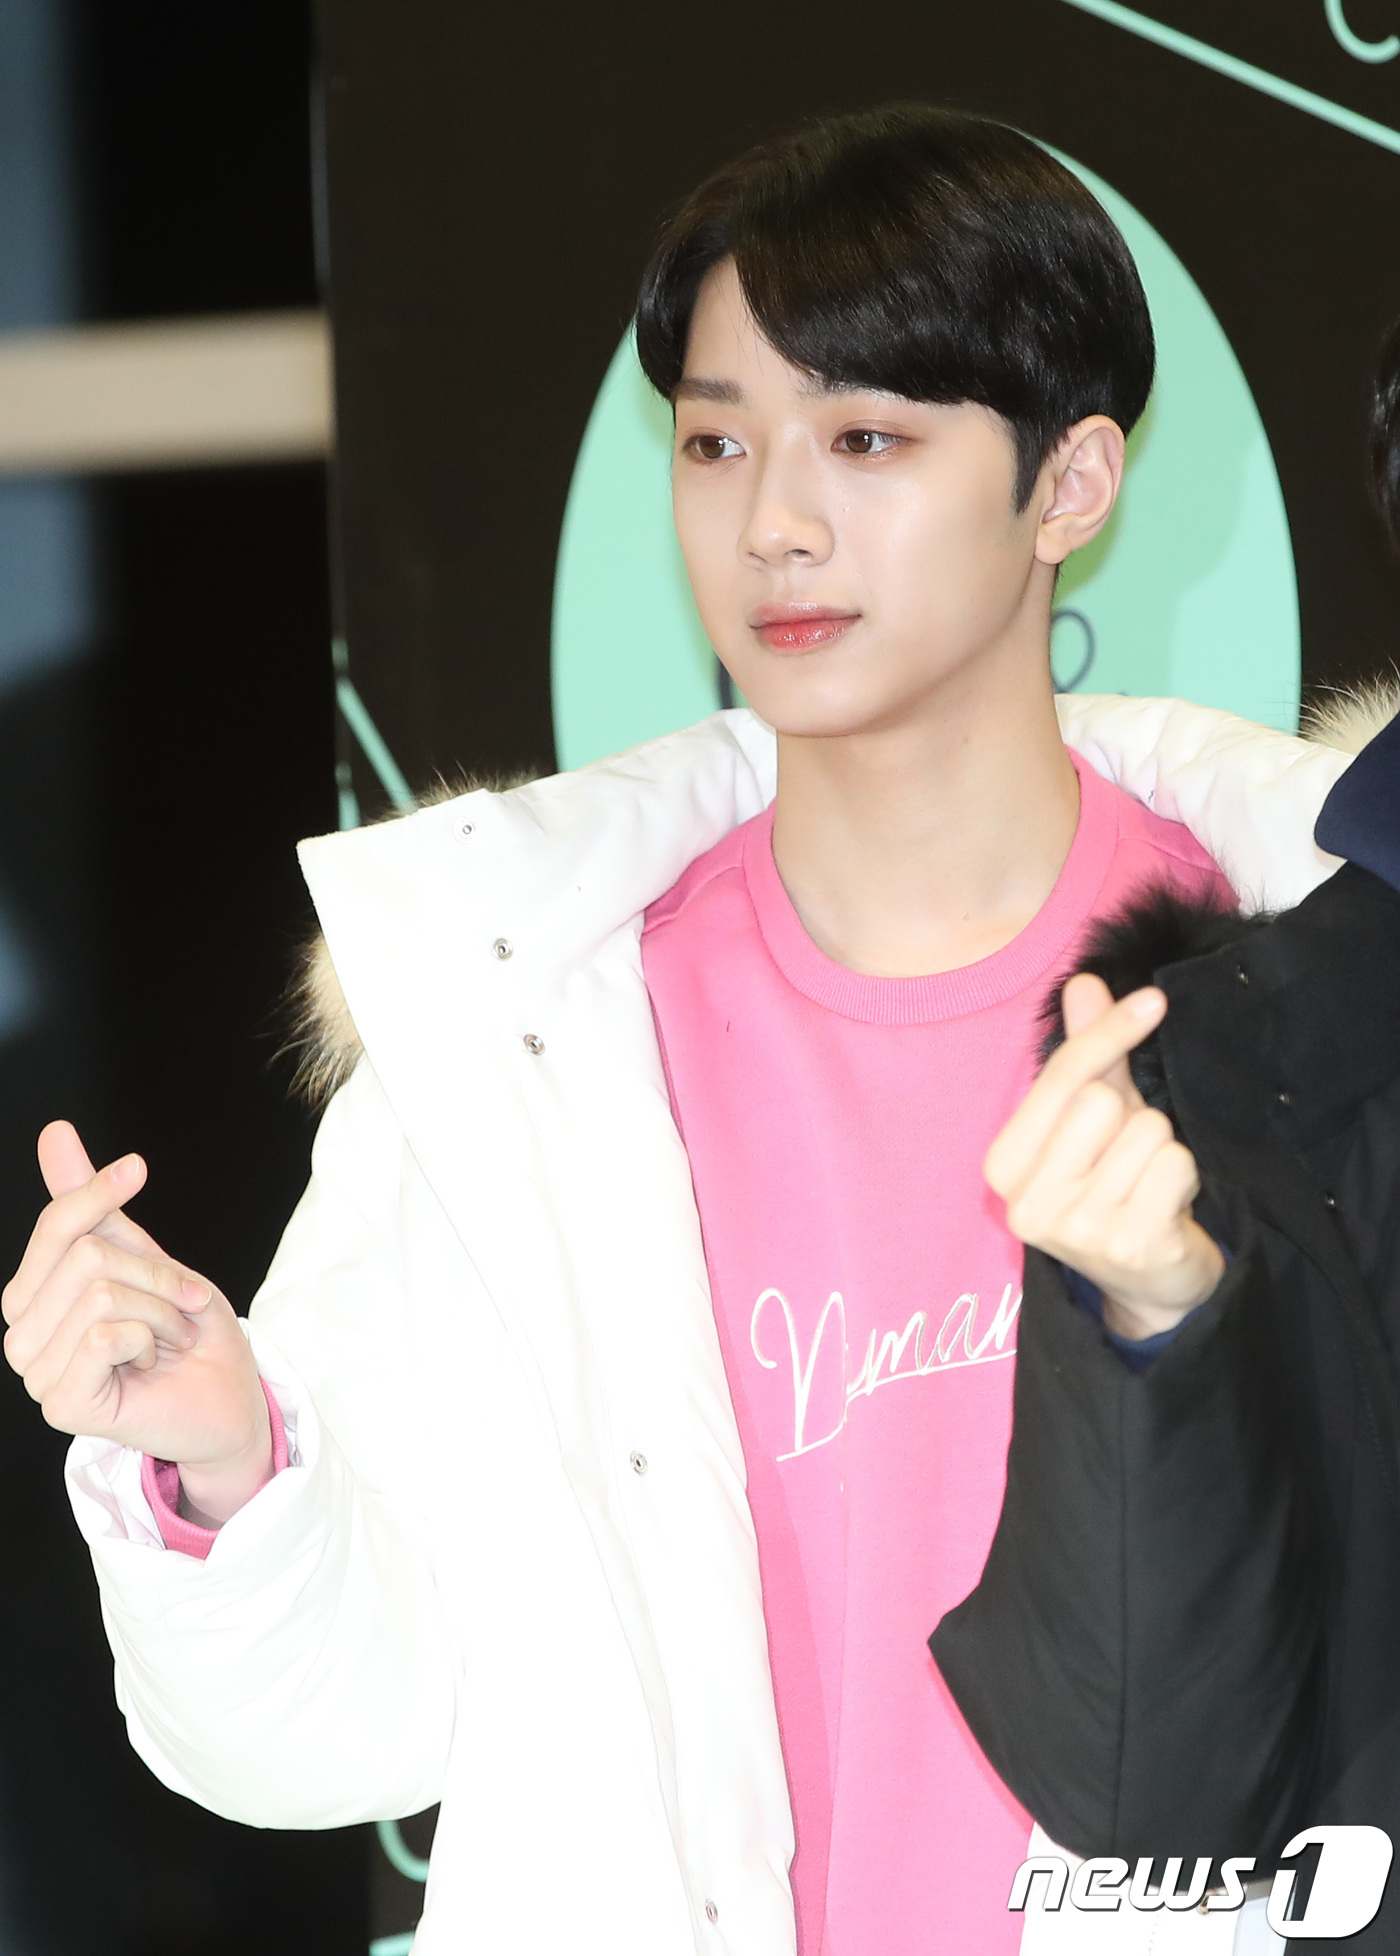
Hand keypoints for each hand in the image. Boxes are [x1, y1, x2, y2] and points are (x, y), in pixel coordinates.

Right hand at [3, 1121, 272, 1523]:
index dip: (97, 1191)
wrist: (228, 1399)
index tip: (137, 1169)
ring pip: (101, 1294)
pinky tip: (154, 1362)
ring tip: (172, 1335)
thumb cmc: (185, 1331)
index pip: (53, 1225)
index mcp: (34, 1296)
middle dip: (155, 1272)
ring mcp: (37, 1373)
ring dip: (160, 1309)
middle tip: (182, 1303)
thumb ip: (91, 1203)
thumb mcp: (142, 1254)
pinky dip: (150, 1337)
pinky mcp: (62, 1404)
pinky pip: (107, 1335)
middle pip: (86, 1255)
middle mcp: (22, 1334)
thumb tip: (55, 1132)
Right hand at [985, 974, 1224, 1339]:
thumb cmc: (1115, 1187)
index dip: (1108, 1033)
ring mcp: (1075, 1228)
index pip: (1061, 1076)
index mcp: (1004, 1164)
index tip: (1152, 1000)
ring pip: (1147, 1132)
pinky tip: (1165, 1207)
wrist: (1148, 1285)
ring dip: (1161, 1150)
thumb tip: (1085, 981)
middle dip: (1133, 1117)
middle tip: (1127, 1159)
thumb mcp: (1094, 1119)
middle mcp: (1027, 1201)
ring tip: (1146, 1186)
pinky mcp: (1128, 1244)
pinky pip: (1174, 1165)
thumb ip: (1087, 1054)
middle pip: (1104, 1101)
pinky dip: (1183, 1178)